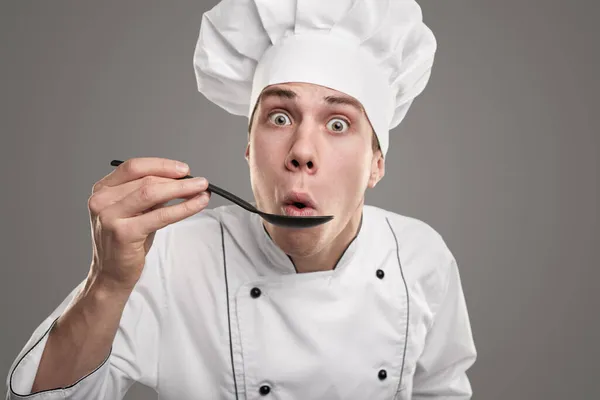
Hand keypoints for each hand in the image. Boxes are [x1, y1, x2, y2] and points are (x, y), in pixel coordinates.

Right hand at [87, 157, 209, 291]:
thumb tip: (182, 180)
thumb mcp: (135, 211)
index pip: (134, 167)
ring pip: (153, 193)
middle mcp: (101, 200)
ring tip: (201, 190)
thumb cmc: (126, 241)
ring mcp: (110, 216)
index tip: (184, 169)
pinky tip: (197, 204)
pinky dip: (183, 208)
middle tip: (200, 182)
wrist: (112, 273)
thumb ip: (151, 194)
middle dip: (177, 179)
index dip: (162, 165)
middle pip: (146, 180)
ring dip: (182, 189)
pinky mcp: (123, 233)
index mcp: (102, 189)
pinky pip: (160, 215)